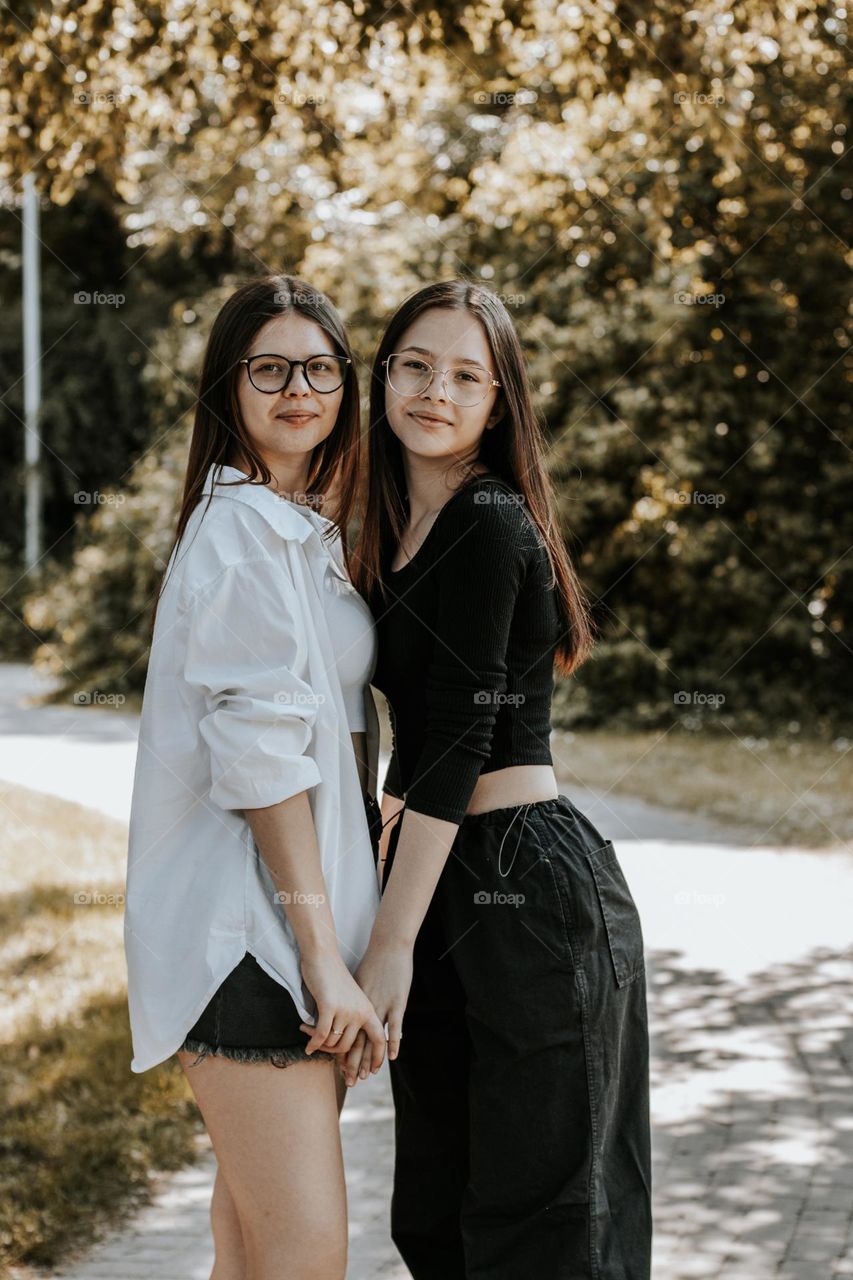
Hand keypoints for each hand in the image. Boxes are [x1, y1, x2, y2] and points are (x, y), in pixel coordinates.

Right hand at [297, 949, 385, 1072]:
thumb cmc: (333, 977)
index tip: (369, 1073)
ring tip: (307, 1034)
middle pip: (348, 1047)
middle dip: (331, 1054)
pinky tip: (307, 1044)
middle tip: (317, 1050)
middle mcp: (361, 1011)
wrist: (323, 954)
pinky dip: (313, 1042)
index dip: (376, 1058)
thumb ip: (350, 1018)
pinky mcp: (330, 1006)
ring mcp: (346, 1010)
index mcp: (368, 1009)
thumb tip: (343, 1045)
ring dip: (318, 1043)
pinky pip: (321, 1035)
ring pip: (333, 1042)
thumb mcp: (349, 999)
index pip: (379, 1039)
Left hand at [340, 938, 412, 1086]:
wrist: (388, 945)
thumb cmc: (374, 962)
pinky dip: (392, 1042)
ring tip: (365, 1076)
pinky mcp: (396, 1003)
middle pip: (357, 1041)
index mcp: (356, 1005)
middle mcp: (366, 1009)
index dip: (344, 1053)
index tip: (340, 1069)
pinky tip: (390, 1057)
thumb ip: (353, 998)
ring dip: (367, 1059)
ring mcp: (381, 1007)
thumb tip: (344, 1009)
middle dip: (353, 1063)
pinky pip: (393, 1027)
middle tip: (350, 1081)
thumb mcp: (358, 982)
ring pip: (371, 1039)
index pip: (347, 1034)